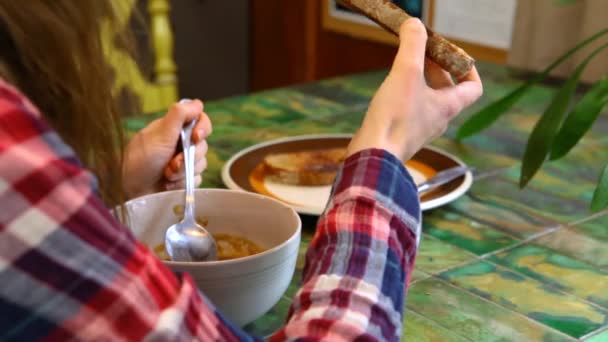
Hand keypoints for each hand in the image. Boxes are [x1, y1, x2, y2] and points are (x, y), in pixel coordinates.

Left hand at [122, 99, 211, 198]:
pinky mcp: (185, 178)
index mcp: (174, 128)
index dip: (203, 128)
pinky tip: (169, 184)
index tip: (196, 138)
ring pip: (201, 163)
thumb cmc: (141, 161)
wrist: (131, 191)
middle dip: (189, 157)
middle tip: (171, 164)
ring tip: (166, 176)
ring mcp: (183, 162)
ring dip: (184, 172)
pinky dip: (183, 182)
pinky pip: (197, 179)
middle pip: (203, 144)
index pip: (200, 120)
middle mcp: (180, 143)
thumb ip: (178, 115)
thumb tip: (197, 103)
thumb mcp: (160, 135)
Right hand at [347, 18, 482, 159]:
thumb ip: (412, 45)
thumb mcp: (406, 72)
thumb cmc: (395, 119)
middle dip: (435, 68)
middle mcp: (438, 120)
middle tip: (420, 53)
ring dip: (418, 82)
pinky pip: (408, 111)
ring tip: (402, 67)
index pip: (473, 87)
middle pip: (446, 90)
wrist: (373, 156)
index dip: (468, 68)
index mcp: (448, 106)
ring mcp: (418, 130)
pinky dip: (403, 97)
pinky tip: (387, 90)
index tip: (453, 54)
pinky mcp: (400, 136)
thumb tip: (415, 24)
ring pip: (426, 100)